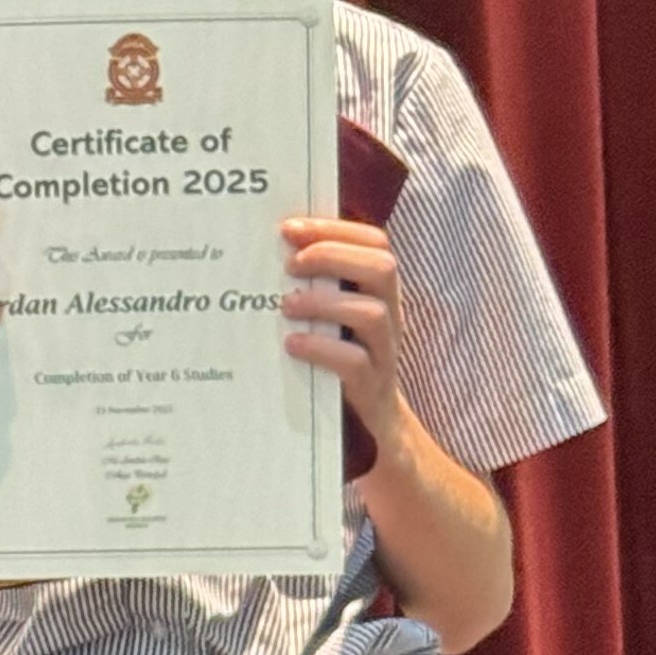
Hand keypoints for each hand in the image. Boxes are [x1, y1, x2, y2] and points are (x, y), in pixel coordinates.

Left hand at [280, 215, 405, 442]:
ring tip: (287, 305)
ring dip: (325, 303)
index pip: (375, 243)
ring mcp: (384, 353)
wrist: (376, 426)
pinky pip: (355, 363)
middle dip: (333, 256)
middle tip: (290, 264)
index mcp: (379, 293)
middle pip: (383, 268)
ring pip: (372, 314)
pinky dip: (321, 349)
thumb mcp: (332, 319)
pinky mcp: (371, 388)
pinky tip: (292, 345)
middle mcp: (390, 316)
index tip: (290, 228)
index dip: (335, 228)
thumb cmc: (340, 362)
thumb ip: (314, 287)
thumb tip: (265, 255)